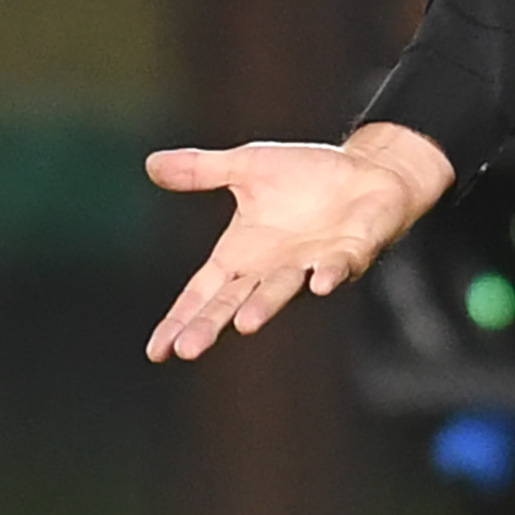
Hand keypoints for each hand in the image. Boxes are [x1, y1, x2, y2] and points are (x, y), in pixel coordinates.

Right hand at [142, 123, 453, 361]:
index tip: (157, 351)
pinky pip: (338, 268)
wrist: (366, 172)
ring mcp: (310, 265)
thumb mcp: (247, 166)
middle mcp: (272, 268)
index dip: (180, 319)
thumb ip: (201, 170)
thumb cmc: (304, 176)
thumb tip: (149, 163)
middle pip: (234, 301)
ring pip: (282, 290)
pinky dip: (329, 275)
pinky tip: (320, 283)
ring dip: (264, 305)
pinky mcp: (349, 253)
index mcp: (242, 254)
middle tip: (188, 349)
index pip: (203, 293)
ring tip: (244, 323)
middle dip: (212, 324)